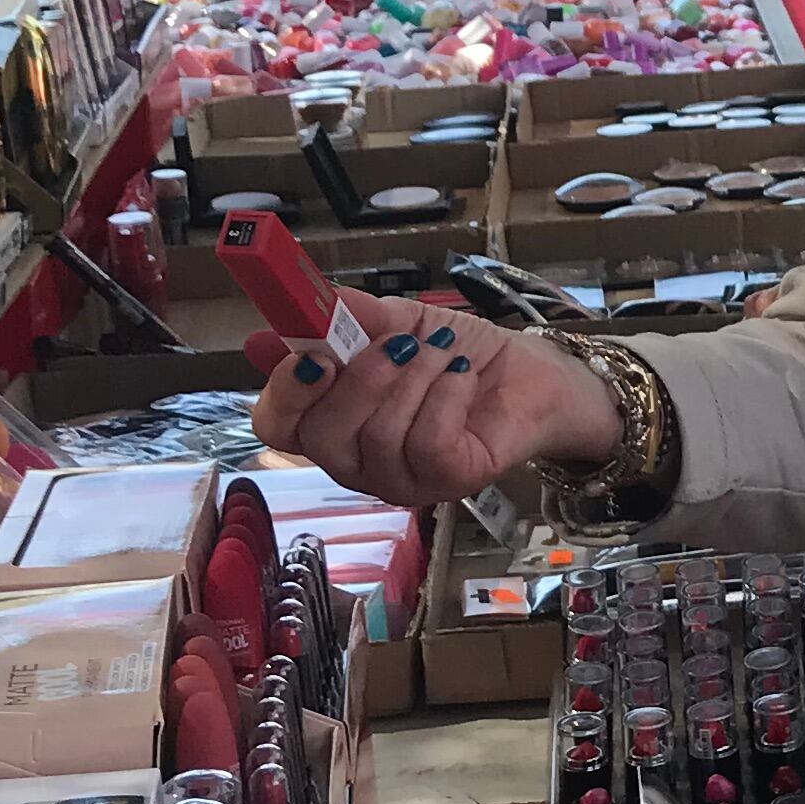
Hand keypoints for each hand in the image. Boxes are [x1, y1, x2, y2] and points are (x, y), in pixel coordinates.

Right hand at [246, 290, 616, 509]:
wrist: (526, 371)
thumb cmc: (453, 352)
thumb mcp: (395, 321)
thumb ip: (340, 321)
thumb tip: (278, 325)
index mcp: (331, 420)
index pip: (278, 426)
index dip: (286, 393)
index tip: (312, 355)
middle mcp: (357, 459)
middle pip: (323, 438)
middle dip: (361, 380)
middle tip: (399, 343)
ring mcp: (401, 478)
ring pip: (381, 435)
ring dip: (416, 377)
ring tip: (443, 353)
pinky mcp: (447, 482)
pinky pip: (429, 442)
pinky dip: (447, 395)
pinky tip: (462, 377)